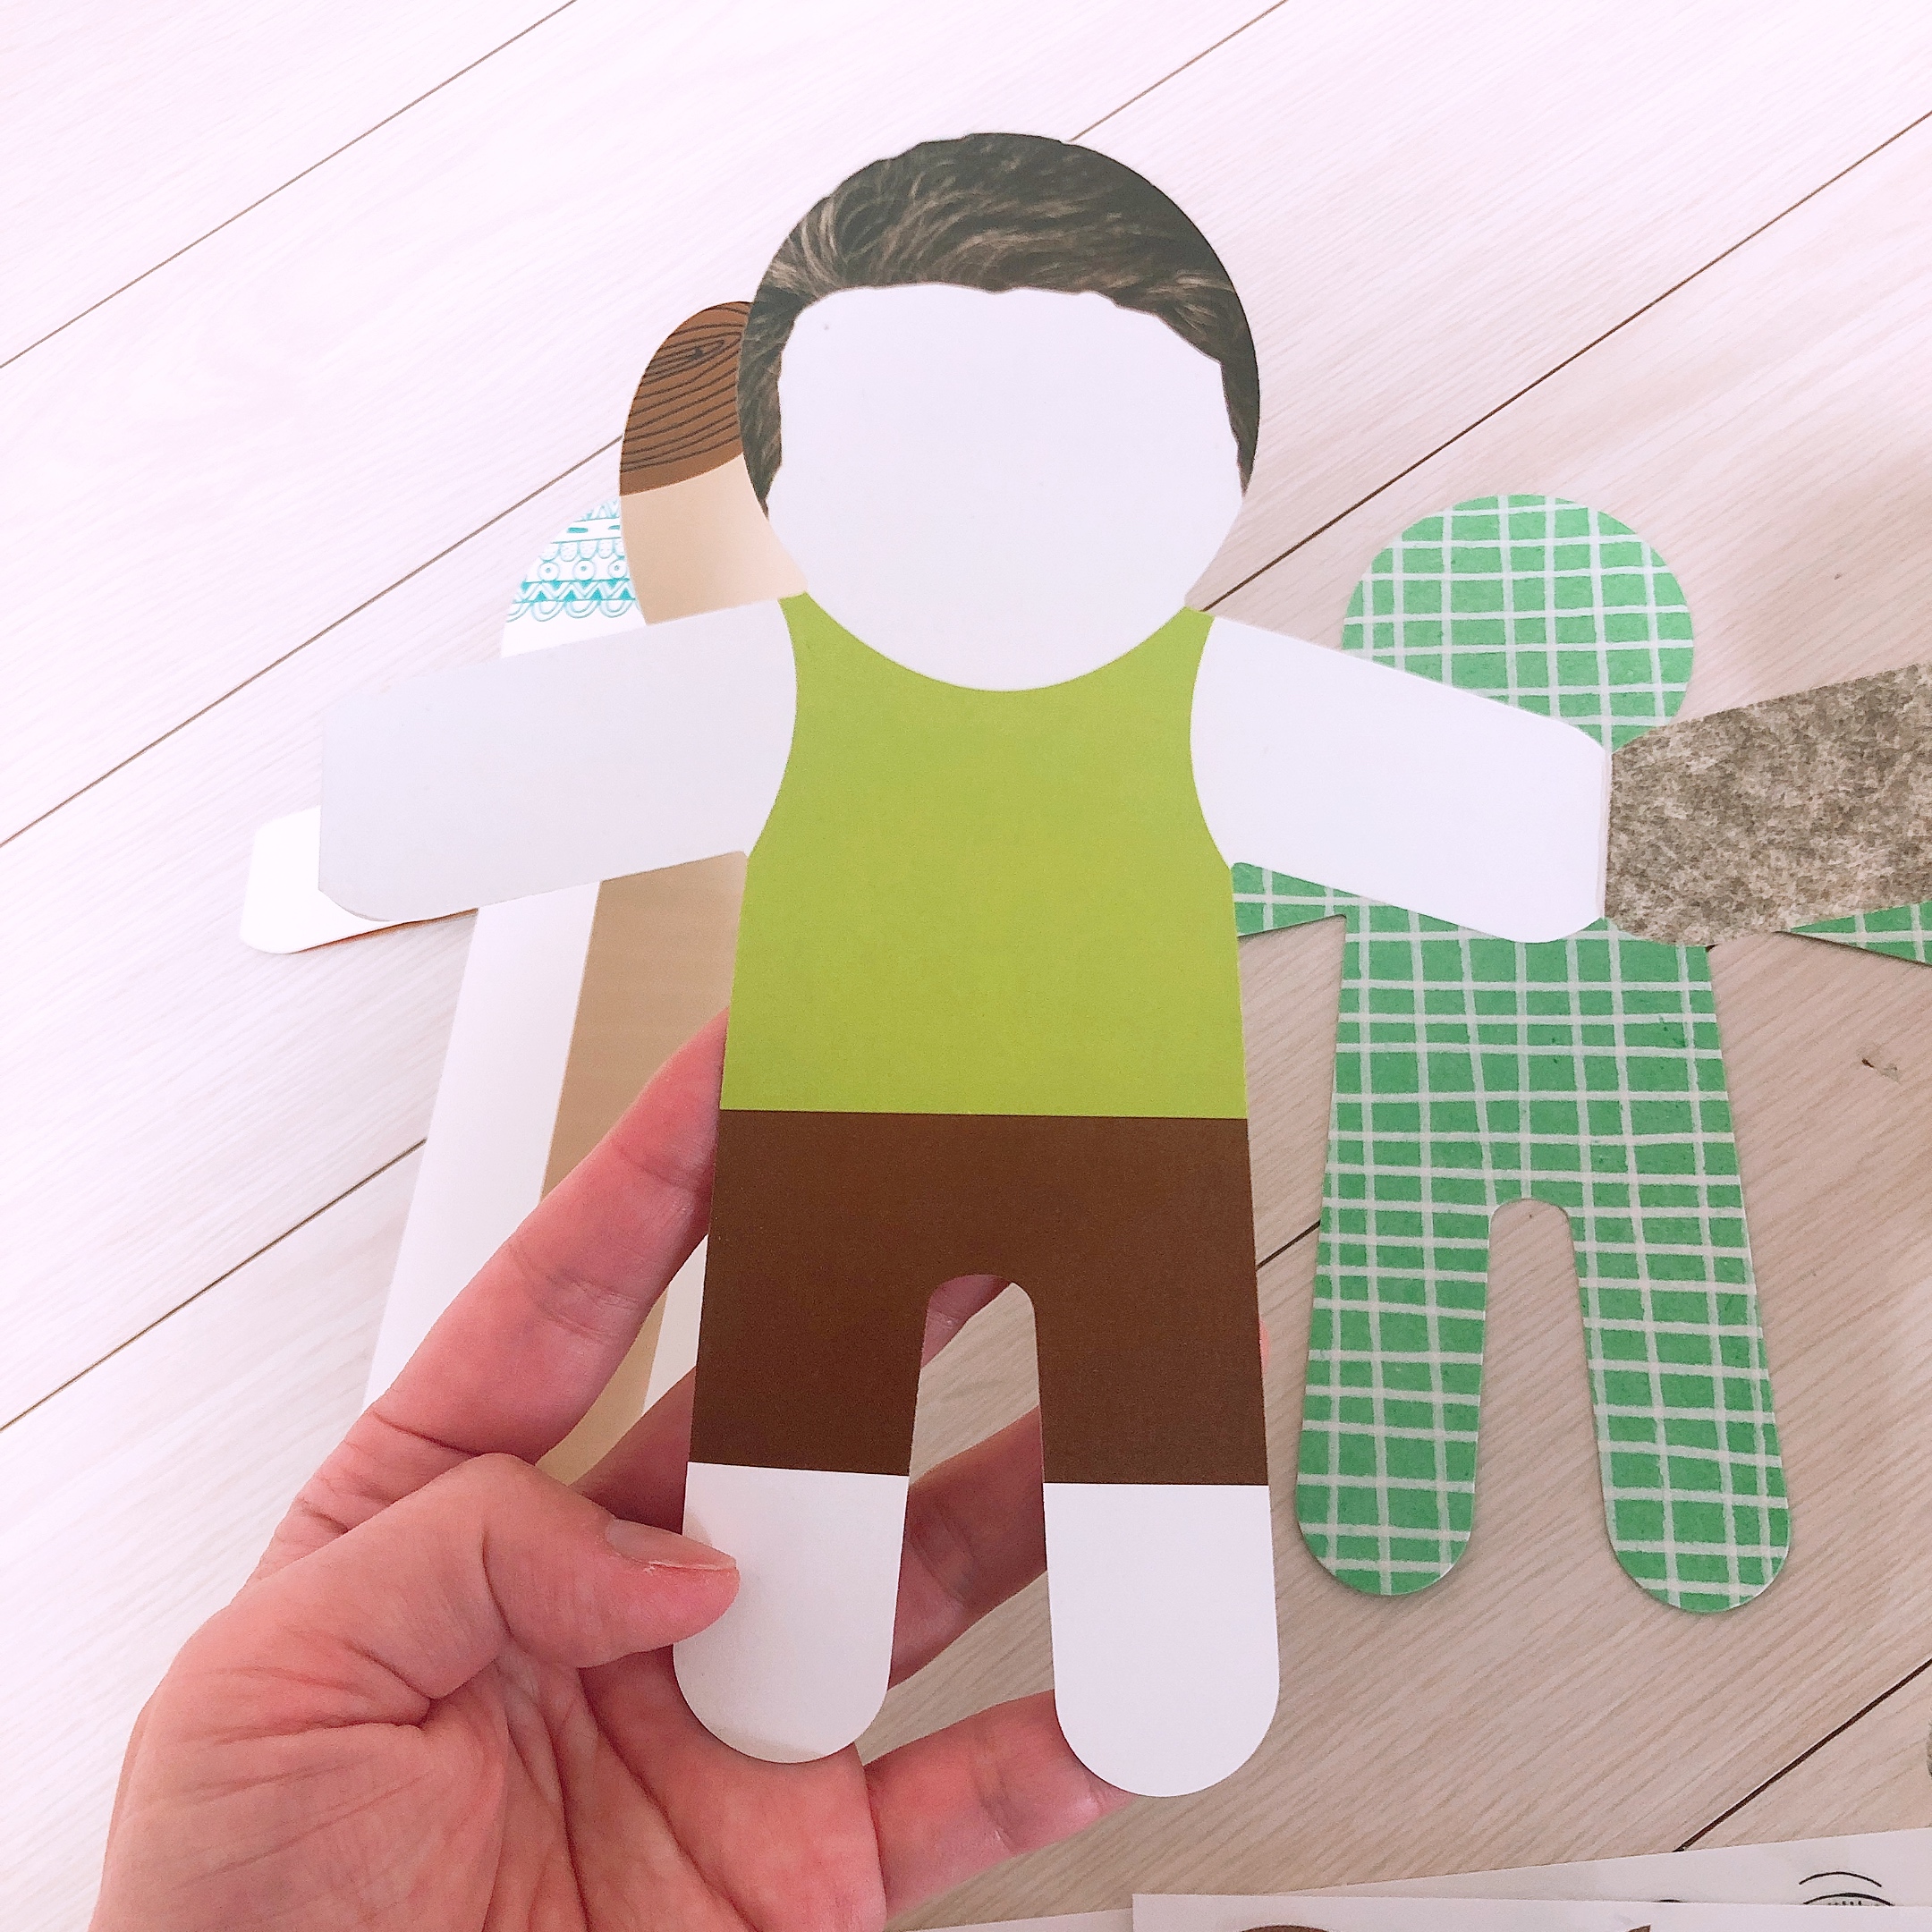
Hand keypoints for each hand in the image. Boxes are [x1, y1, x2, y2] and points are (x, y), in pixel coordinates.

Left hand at [92, 1015, 1124, 1929]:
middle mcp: (615, 1598)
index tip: (736, 1068)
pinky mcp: (797, 1865)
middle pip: (777, 1409)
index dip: (656, 1177)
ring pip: (898, 1573)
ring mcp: (721, 1723)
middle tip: (965, 1198)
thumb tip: (673, 1556)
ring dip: (1012, 1488)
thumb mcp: (269, 1686)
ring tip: (1100, 1395)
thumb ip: (458, 1557)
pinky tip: (1116, 1688)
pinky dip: (1050, 1745)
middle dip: (874, 1291)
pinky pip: (955, 1793)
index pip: (570, 1304)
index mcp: (459, 1521)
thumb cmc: (236, 1915)